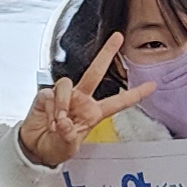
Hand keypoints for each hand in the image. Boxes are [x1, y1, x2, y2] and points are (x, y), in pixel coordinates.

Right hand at [17, 31, 160, 170]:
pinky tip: (50, 119)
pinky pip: (52, 94)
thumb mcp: (69, 148)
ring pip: (67, 84)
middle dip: (106, 53)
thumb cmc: (55, 147)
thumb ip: (69, 135)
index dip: (135, 94)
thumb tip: (65, 120)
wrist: (34, 148)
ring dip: (63, 104)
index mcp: (93, 113)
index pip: (118, 102)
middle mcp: (80, 100)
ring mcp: (64, 96)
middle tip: (117, 38)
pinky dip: (52, 108)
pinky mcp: (46, 95)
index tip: (151, 86)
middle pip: (96, 72)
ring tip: (59, 121)